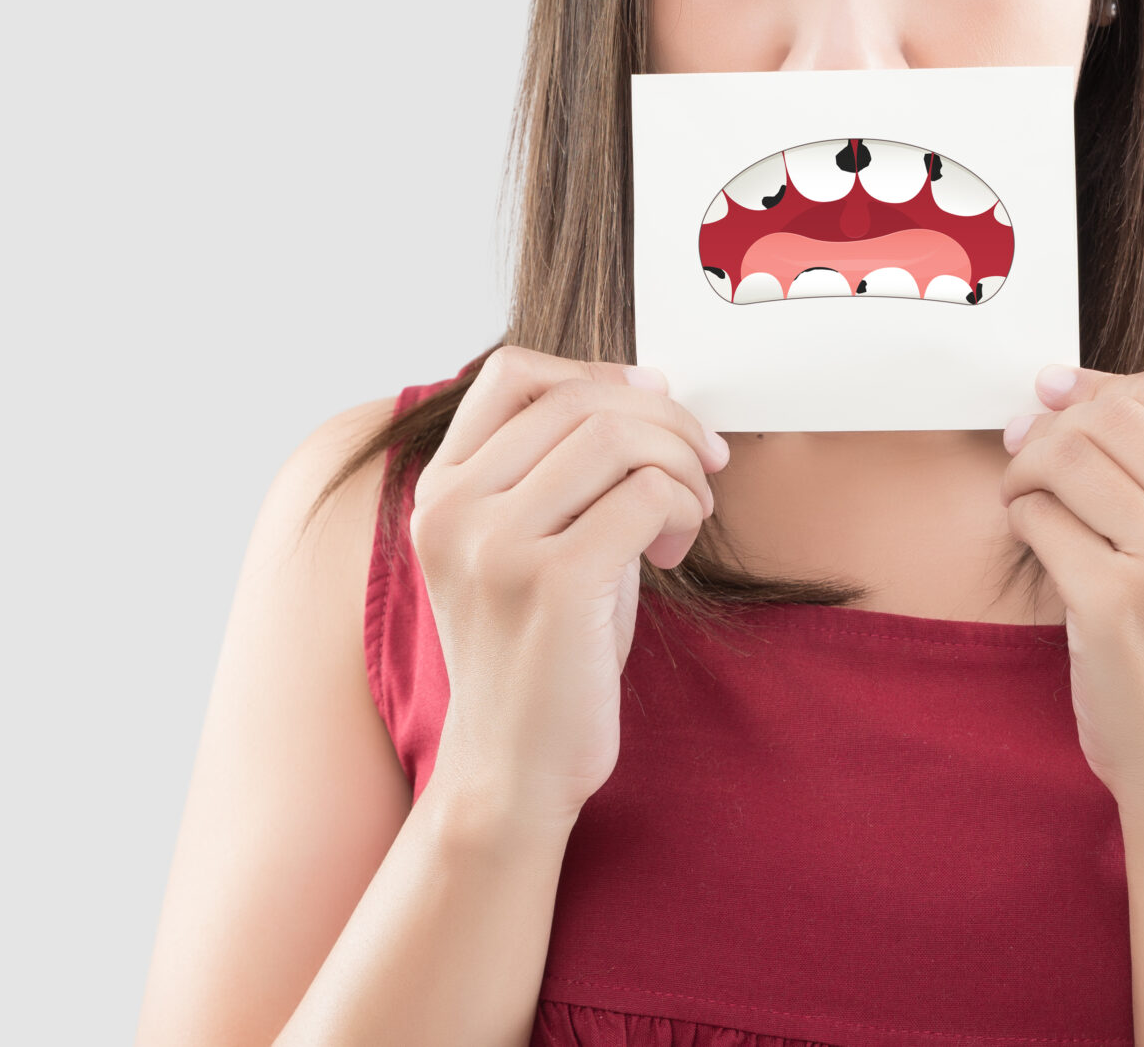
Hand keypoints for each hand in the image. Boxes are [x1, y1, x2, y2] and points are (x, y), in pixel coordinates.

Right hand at [407, 346, 725, 826]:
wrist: (511, 772)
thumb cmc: (538, 654)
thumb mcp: (527, 544)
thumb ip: (561, 469)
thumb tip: (644, 387)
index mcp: (439, 491)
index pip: (510, 373)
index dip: (596, 372)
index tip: (653, 401)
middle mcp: (453, 509)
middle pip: (580, 399)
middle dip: (664, 420)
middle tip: (704, 463)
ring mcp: (495, 545)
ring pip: (618, 438)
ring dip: (680, 464)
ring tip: (687, 516)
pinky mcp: (551, 584)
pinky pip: (646, 496)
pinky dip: (681, 510)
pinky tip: (673, 553)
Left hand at [1001, 364, 1143, 825]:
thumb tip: (1059, 384)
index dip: (1093, 388)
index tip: (1051, 400)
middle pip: (1110, 417)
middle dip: (1051, 429)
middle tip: (1026, 459)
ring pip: (1068, 458)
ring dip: (1026, 470)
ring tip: (1025, 500)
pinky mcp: (1118, 605)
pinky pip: (1041, 518)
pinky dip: (1023, 520)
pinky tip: (1039, 547)